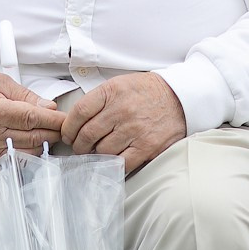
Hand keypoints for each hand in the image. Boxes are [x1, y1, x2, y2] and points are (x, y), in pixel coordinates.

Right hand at [0, 72, 65, 160]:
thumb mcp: (0, 82)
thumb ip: (26, 95)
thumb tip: (48, 107)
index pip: (32, 118)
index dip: (53, 120)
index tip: (66, 118)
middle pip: (33, 137)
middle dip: (54, 131)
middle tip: (65, 125)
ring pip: (28, 151)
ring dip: (45, 143)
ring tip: (51, 131)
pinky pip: (17, 157)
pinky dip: (31, 151)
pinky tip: (37, 142)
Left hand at [61, 74, 188, 174]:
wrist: (180, 97)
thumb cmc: (147, 92)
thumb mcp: (120, 84)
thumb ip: (98, 100)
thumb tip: (75, 122)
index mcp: (112, 91)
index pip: (79, 113)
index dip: (68, 128)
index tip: (68, 135)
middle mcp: (121, 110)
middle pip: (87, 135)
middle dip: (78, 146)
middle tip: (80, 148)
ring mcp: (134, 129)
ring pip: (102, 151)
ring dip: (95, 156)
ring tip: (96, 154)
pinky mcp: (147, 146)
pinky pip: (121, 163)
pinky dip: (112, 165)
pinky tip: (111, 161)